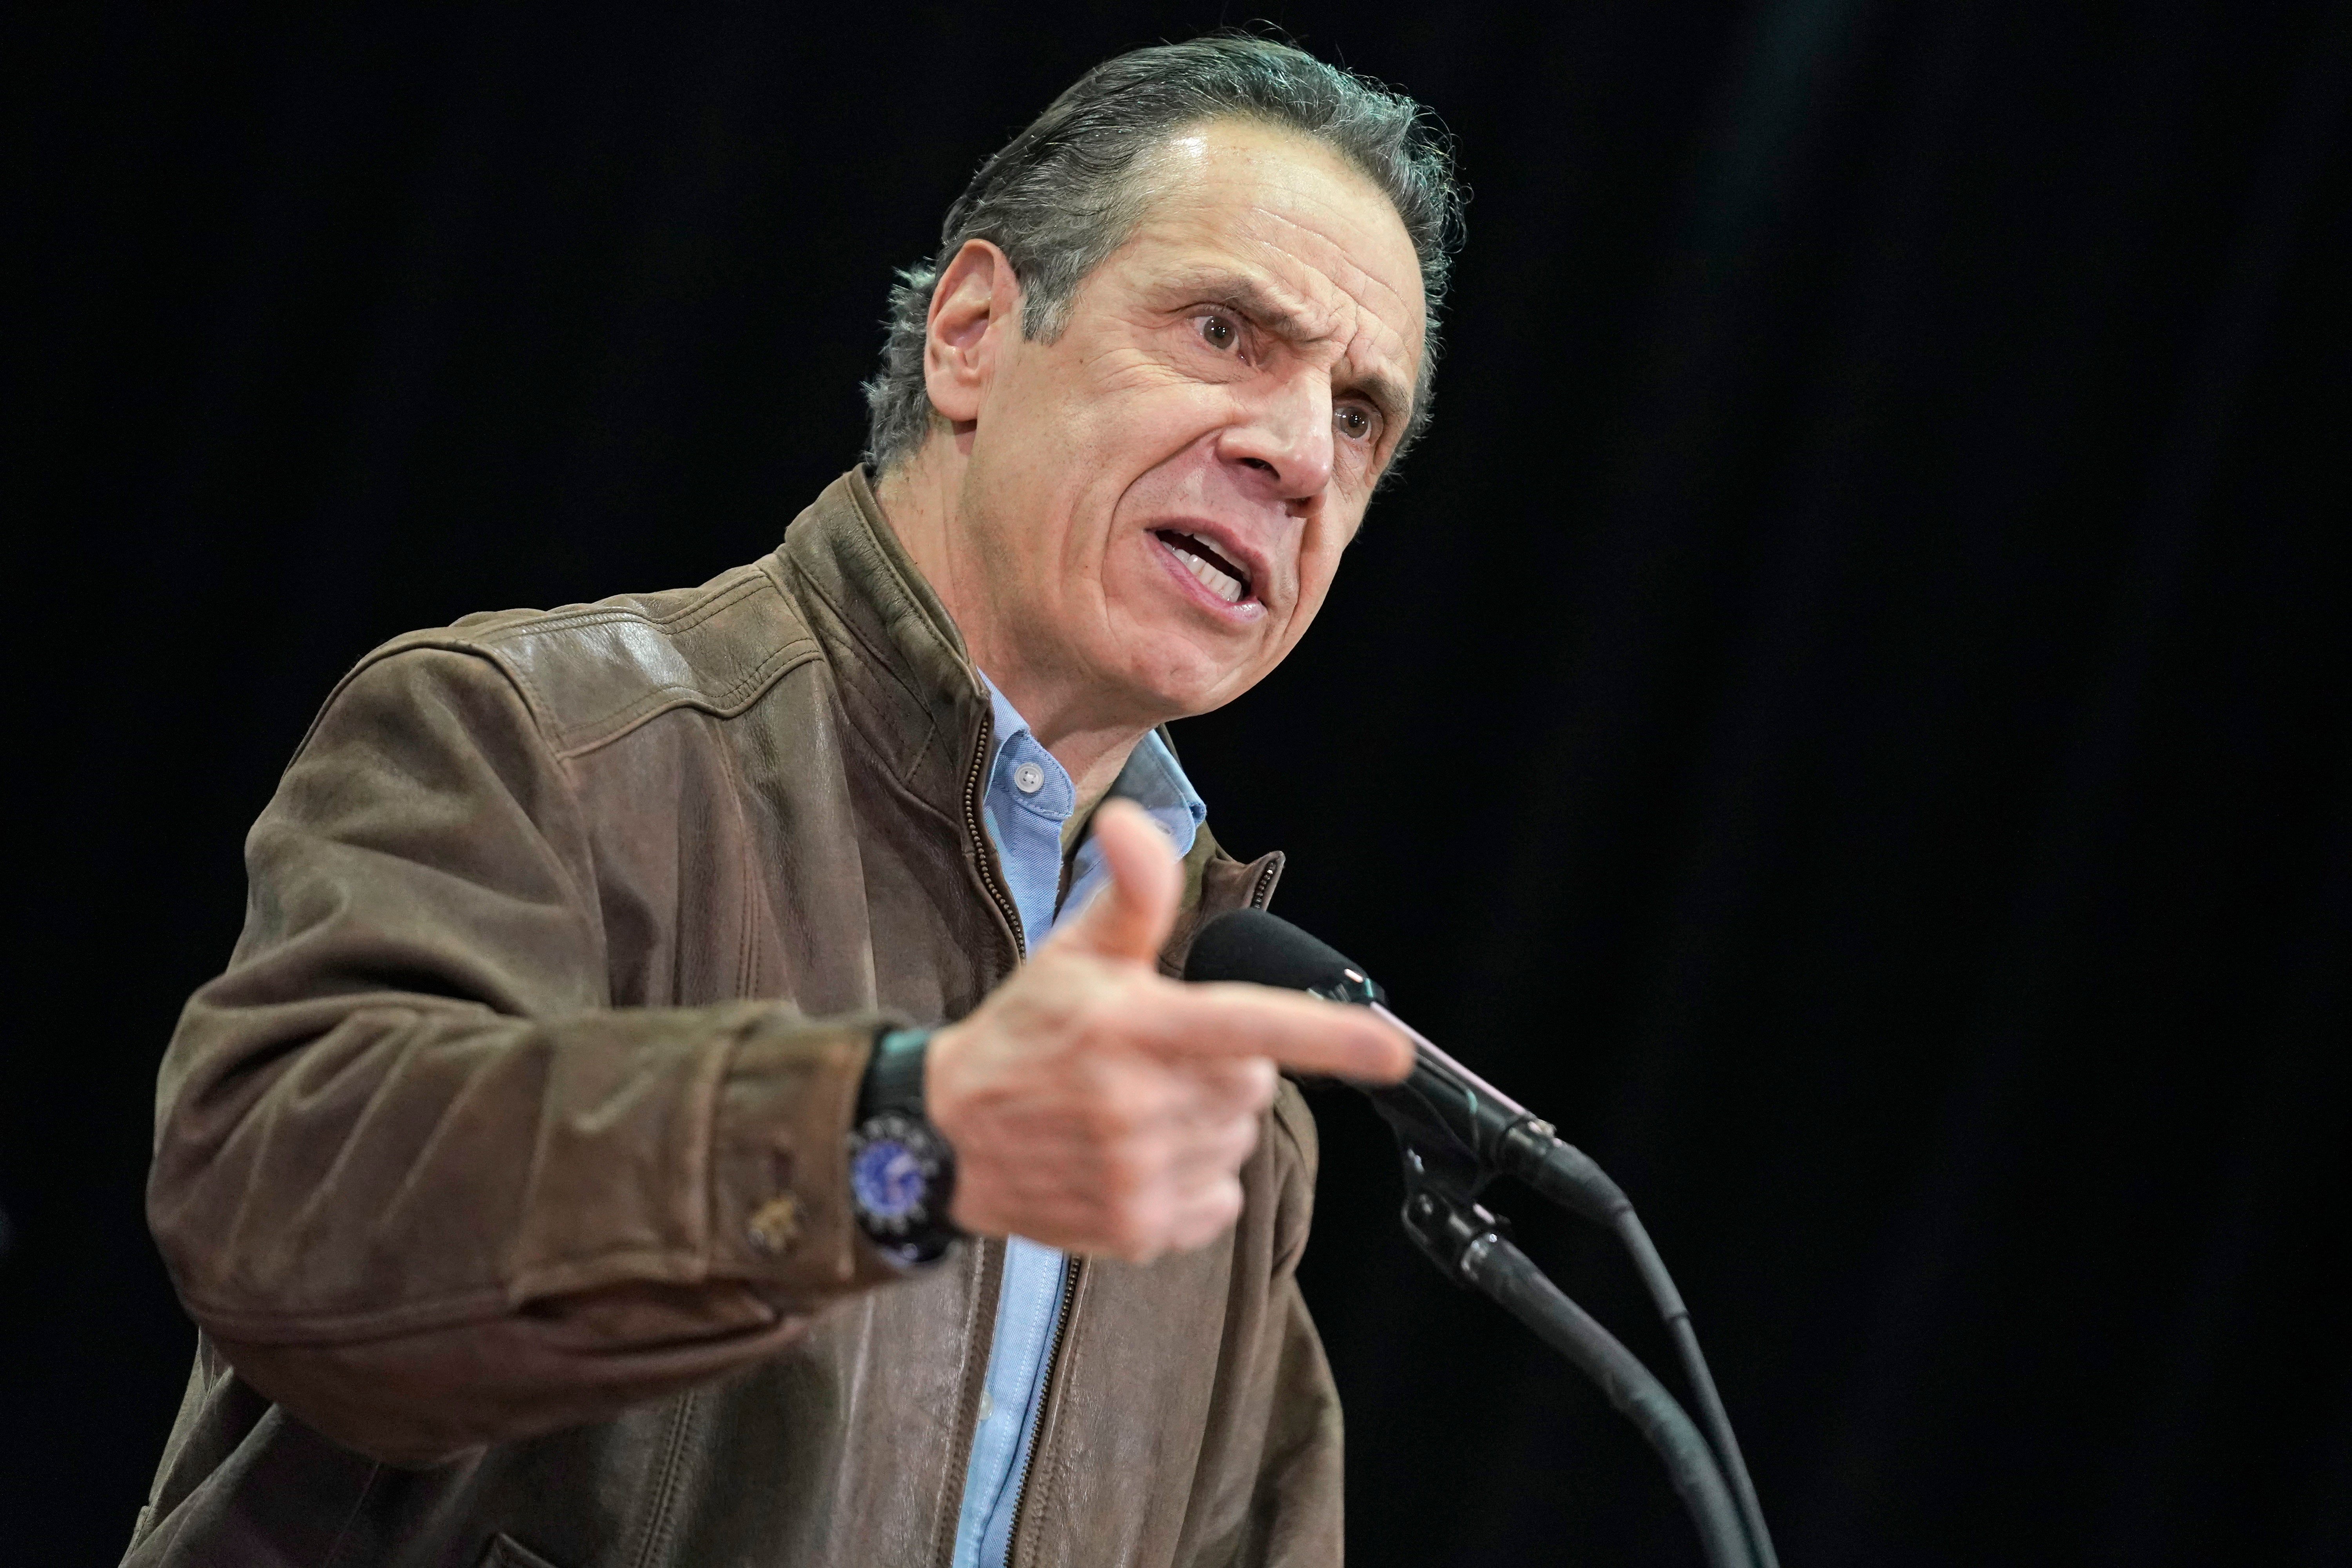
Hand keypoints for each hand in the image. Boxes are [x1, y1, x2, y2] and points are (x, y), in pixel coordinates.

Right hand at [926, 800, 1411, 1261]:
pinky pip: (1217, 1199)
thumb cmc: (1023, 1034)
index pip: (1250, 1027)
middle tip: (1157, 1061)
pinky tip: (1136, 1158)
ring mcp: (1138, 1174)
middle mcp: (1140, 1106)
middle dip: (1224, 1069)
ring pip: (1235, 1142)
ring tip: (1135, 1111)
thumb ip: (1131, 895)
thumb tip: (1134, 823)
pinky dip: (1192, 1181)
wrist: (945, 1137)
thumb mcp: (1073, 954)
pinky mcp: (1136, 1229)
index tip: (1394, 1051)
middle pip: (1253, 1087)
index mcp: (1136, 1029)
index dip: (1330, 1040)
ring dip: (1205, 1125)